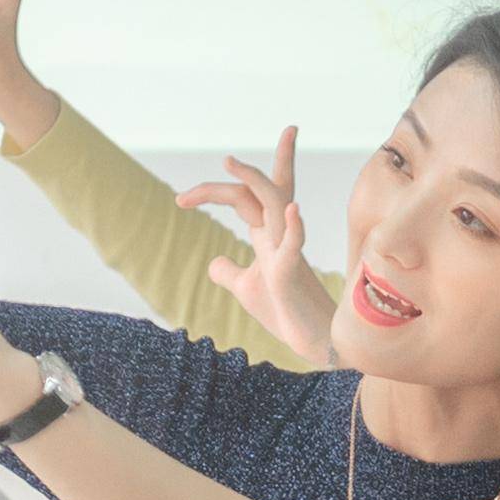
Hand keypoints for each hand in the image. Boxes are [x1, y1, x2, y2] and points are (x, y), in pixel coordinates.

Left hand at [177, 128, 339, 361]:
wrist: (312, 338)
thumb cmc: (283, 310)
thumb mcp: (246, 288)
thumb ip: (228, 271)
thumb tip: (214, 263)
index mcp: (266, 233)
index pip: (251, 194)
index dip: (236, 176)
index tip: (188, 191)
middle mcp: (277, 234)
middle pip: (262, 190)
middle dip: (244, 171)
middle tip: (220, 162)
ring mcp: (286, 251)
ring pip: (274, 203)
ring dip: (254, 181)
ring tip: (229, 163)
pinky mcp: (291, 274)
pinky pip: (295, 245)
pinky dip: (294, 227)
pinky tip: (293, 209)